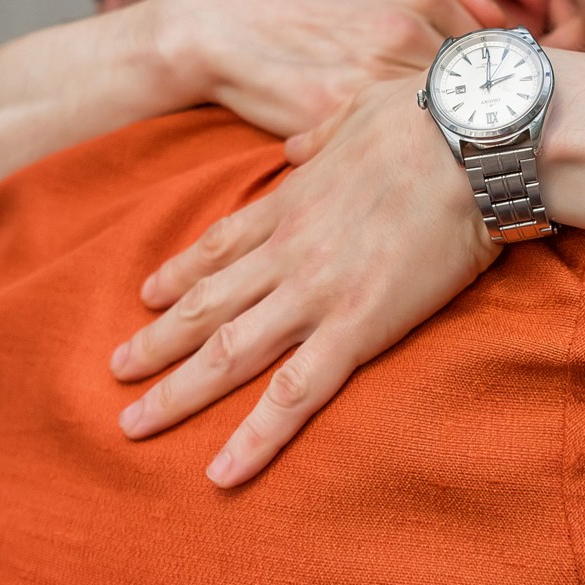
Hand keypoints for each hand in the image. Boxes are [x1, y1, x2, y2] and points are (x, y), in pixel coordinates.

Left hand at [110, 79, 500, 485]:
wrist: (469, 141)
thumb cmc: (426, 118)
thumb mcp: (356, 111)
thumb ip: (321, 136)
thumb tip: (299, 144)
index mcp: (291, 201)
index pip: (219, 246)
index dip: (178, 274)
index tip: (146, 296)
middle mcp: (287, 253)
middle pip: (204, 306)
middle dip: (154, 342)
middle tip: (115, 372)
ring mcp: (314, 294)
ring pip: (226, 354)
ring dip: (175, 392)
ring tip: (132, 423)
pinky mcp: (356, 328)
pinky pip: (294, 395)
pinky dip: (255, 438)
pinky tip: (222, 473)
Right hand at [161, 0, 506, 137]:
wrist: (218, 22)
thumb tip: (504, 11)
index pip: (494, 48)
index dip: (499, 79)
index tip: (498, 100)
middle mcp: (403, 32)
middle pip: (476, 87)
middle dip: (484, 112)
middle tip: (486, 135)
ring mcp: (372, 77)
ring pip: (442, 119)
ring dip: (452, 136)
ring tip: (451, 151)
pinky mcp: (340, 117)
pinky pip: (395, 142)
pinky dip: (407, 153)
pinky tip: (404, 158)